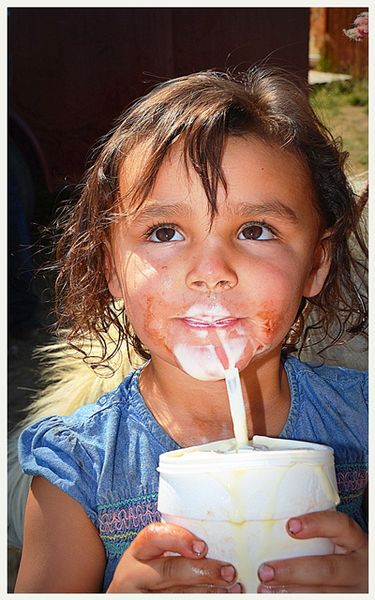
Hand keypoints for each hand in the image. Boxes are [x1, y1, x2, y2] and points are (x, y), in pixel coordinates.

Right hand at [107, 521, 241, 592]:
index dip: (178, 539)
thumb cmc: (151, 573)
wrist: (132, 597)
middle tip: (229, 572)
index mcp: (138, 553)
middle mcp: (133, 576)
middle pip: (169, 571)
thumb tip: (218, 544)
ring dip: (210, 592)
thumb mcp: (153, 557)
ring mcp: (141, 597)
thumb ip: (176, 550)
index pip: (154, 536)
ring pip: (177, 595)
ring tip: (233, 587)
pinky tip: (222, 597)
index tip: (203, 547)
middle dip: (203, 571)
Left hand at [257, 510, 367, 592]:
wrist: (362, 579)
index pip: (341, 526)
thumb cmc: (340, 555)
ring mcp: (356, 591)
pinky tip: (279, 597)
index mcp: (356, 542)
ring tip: (264, 589)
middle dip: (293, 571)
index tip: (290, 526)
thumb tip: (268, 526)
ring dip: (291, 592)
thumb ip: (314, 537)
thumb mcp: (337, 542)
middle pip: (328, 569)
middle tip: (265, 571)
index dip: (316, 524)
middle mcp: (359, 568)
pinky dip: (296, 599)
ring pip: (324, 593)